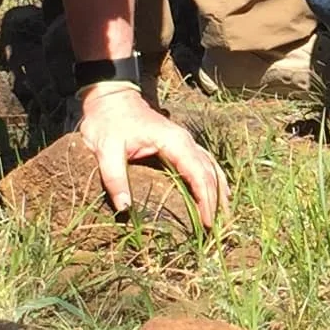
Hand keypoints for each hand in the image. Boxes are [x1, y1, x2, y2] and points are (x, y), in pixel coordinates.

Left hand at [77, 76, 224, 227]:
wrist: (110, 98)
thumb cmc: (108, 122)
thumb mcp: (105, 150)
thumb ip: (114, 178)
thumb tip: (125, 208)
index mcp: (174, 142)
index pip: (198, 174)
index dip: (206, 200)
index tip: (207, 223)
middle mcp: (186, 142)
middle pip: (210, 174)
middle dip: (216, 202)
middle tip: (218, 230)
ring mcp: (186, 142)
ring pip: (212, 168)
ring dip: (220, 192)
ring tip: (224, 218)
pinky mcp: (181, 146)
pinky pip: (205, 164)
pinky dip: (215, 181)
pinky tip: (220, 194)